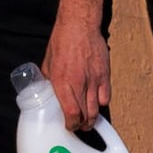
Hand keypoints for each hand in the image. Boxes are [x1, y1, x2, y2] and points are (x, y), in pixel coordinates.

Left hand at [44, 0, 109, 136]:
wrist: (79, 25)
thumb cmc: (62, 41)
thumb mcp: (48, 63)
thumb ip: (49, 80)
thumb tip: (47, 91)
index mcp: (62, 82)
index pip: (70, 113)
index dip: (71, 124)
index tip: (69, 127)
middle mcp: (79, 83)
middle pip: (85, 115)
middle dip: (82, 125)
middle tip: (79, 126)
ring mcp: (94, 79)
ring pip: (96, 109)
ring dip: (92, 118)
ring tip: (88, 120)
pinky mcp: (104, 74)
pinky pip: (106, 96)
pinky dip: (101, 103)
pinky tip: (96, 103)